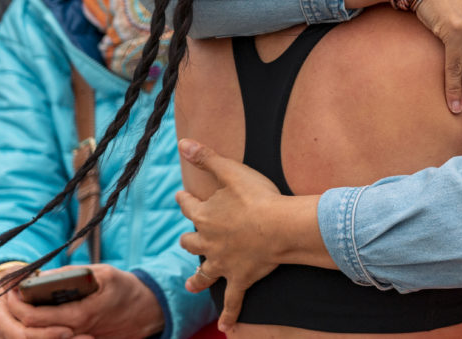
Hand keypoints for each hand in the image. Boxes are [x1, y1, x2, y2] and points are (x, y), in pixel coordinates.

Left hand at [0, 264, 162, 338]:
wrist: (148, 311)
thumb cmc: (126, 290)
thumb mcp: (103, 273)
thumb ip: (71, 275)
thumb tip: (41, 276)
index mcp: (80, 315)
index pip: (35, 317)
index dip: (18, 304)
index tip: (12, 290)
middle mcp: (75, 332)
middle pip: (32, 331)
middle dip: (17, 314)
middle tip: (10, 298)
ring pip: (40, 337)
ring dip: (27, 323)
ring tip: (22, 305)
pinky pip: (54, 338)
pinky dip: (42, 328)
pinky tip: (39, 316)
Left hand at [177, 139, 324, 332]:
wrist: (279, 227)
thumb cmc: (257, 197)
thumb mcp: (231, 171)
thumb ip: (207, 157)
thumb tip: (182, 141)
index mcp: (205, 216)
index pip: (188, 206)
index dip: (185, 199)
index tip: (182, 195)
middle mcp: (209, 242)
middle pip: (191, 243)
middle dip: (189, 240)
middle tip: (189, 238)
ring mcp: (224, 263)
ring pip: (204, 274)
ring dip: (197, 279)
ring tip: (191, 285)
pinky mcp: (240, 278)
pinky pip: (234, 301)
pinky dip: (230, 316)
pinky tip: (226, 328)